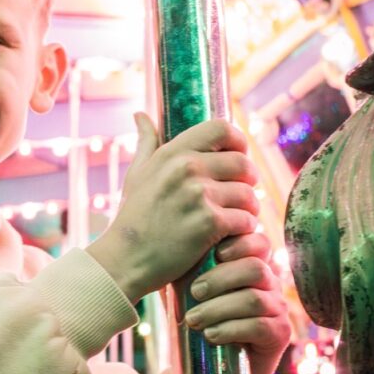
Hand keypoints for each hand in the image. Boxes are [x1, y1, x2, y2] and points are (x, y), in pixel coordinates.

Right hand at [88, 114, 258, 300]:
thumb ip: (145, 143)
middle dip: (248, 180)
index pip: (221, 128)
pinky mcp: (210, 222)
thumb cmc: (133, 217)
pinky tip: (230, 236)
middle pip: (243, 163)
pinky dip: (243, 229)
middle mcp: (187, 168)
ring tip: (236, 217)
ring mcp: (199, 195)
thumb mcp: (136, 175)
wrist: (125, 259)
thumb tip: (140, 115)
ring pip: (249, 194)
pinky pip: (246, 220)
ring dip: (248, 209)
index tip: (238, 156)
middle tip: (240, 195)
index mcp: (172, 153)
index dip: (238, 141)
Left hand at [183, 232, 290, 373]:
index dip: (240, 243)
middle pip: (255, 268)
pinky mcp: (279, 334)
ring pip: (254, 299)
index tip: (215, 253)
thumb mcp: (187, 290)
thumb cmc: (200, 318)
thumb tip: (161, 246)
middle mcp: (270, 284)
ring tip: (193, 320)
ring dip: (218, 308)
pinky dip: (230, 329)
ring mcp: (278, 308)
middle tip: (194, 292)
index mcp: (251, 265)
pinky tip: (210, 335)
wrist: (214, 365)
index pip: (257, 243)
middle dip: (220, 278)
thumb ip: (182, 268)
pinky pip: (260, 326)